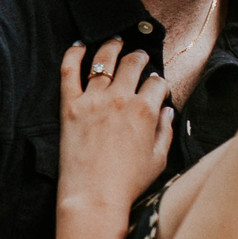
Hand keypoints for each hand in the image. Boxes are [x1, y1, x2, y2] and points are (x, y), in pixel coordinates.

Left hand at [57, 39, 173, 213]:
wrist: (94, 197)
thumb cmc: (128, 183)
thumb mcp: (159, 159)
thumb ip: (166, 130)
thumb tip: (168, 110)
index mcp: (146, 110)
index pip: (157, 83)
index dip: (159, 82)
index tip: (156, 85)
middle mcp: (121, 99)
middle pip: (133, 64)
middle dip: (139, 57)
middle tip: (139, 56)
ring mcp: (94, 100)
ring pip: (105, 60)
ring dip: (112, 47)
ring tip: (115, 41)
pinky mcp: (70, 106)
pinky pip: (69, 71)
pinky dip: (73, 53)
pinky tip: (79, 44)